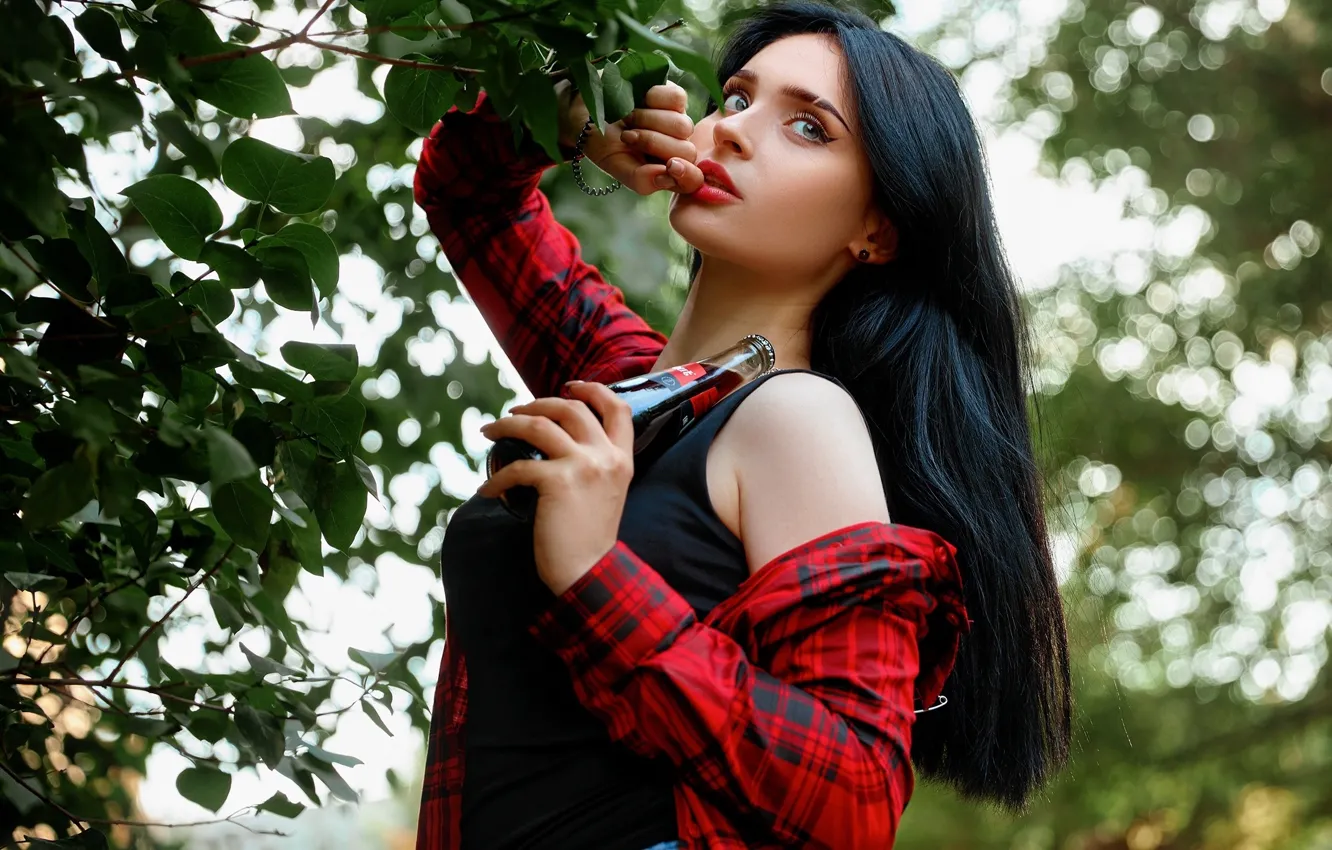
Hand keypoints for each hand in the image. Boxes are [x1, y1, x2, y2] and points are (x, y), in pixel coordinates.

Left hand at [476, 382, 634, 595]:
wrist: (588, 573)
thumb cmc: (589, 539)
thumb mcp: (605, 493)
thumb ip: (594, 466)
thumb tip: (556, 444)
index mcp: (622, 459)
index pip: (617, 409)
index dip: (593, 390)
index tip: (571, 386)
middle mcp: (606, 456)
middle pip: (570, 408)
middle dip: (537, 403)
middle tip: (514, 412)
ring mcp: (583, 466)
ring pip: (539, 425)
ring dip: (508, 424)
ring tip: (489, 432)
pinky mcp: (557, 482)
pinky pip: (518, 468)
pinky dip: (497, 478)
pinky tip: (487, 489)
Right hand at [562, 79, 705, 195]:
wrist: (586, 106)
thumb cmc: (601, 141)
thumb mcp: (615, 166)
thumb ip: (641, 180)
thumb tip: (668, 175)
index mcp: (665, 172)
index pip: (692, 180)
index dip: (686, 174)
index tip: (670, 165)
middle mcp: (676, 147)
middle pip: (687, 152)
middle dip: (653, 143)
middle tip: (628, 137)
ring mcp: (677, 121)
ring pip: (683, 125)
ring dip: (649, 121)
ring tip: (629, 119)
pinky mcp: (674, 96)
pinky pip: (677, 99)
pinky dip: (655, 98)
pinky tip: (640, 100)